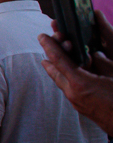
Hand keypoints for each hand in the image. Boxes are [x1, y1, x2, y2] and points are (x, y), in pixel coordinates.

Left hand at [40, 16, 112, 133]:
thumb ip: (101, 63)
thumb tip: (92, 54)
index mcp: (80, 83)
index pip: (59, 60)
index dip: (50, 46)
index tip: (42, 36)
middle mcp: (72, 92)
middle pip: (55, 70)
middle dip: (50, 55)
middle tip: (48, 43)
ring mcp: (74, 101)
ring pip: (59, 80)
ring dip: (54, 67)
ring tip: (49, 57)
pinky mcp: (79, 106)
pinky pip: (66, 87)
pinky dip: (63, 77)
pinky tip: (66, 73)